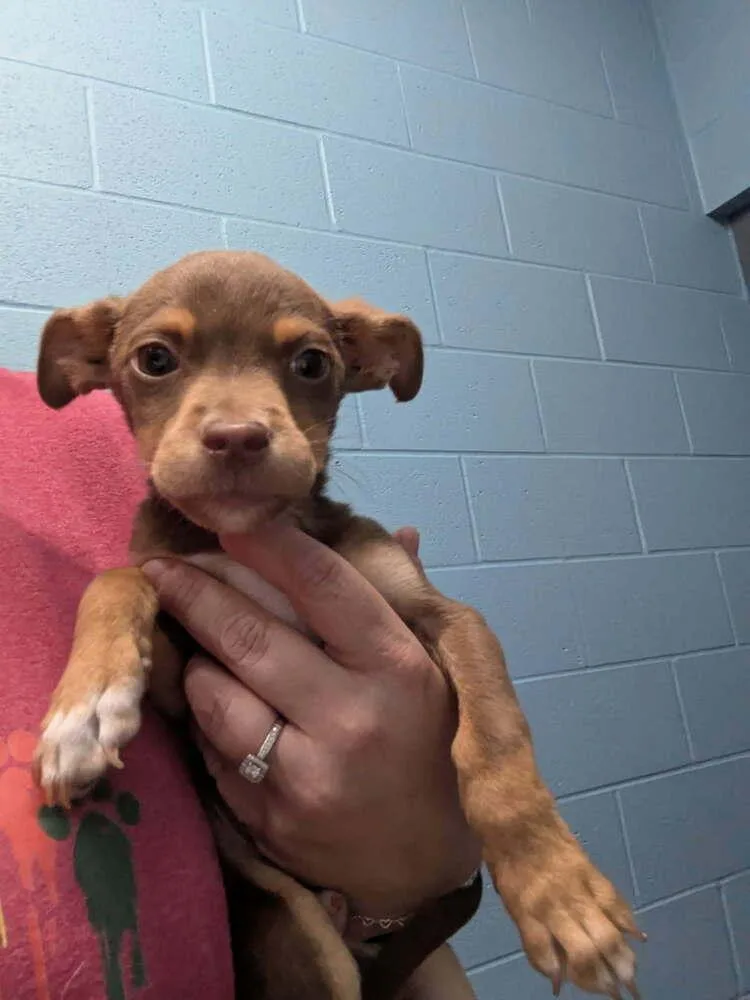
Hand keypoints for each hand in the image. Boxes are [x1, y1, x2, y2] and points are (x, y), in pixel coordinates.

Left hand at [143, 522, 479, 918]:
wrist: (420, 867)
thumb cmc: (428, 749)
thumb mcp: (434, 673)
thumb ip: (403, 604)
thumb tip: (397, 532)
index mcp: (397, 669)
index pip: (324, 587)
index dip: (270, 545)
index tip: (230, 522)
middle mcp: (351, 717)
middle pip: (251, 636)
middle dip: (196, 591)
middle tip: (162, 566)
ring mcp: (305, 773)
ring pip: (215, 694)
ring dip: (195, 660)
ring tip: (194, 643)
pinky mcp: (267, 816)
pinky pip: (211, 748)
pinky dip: (204, 717)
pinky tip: (212, 702)